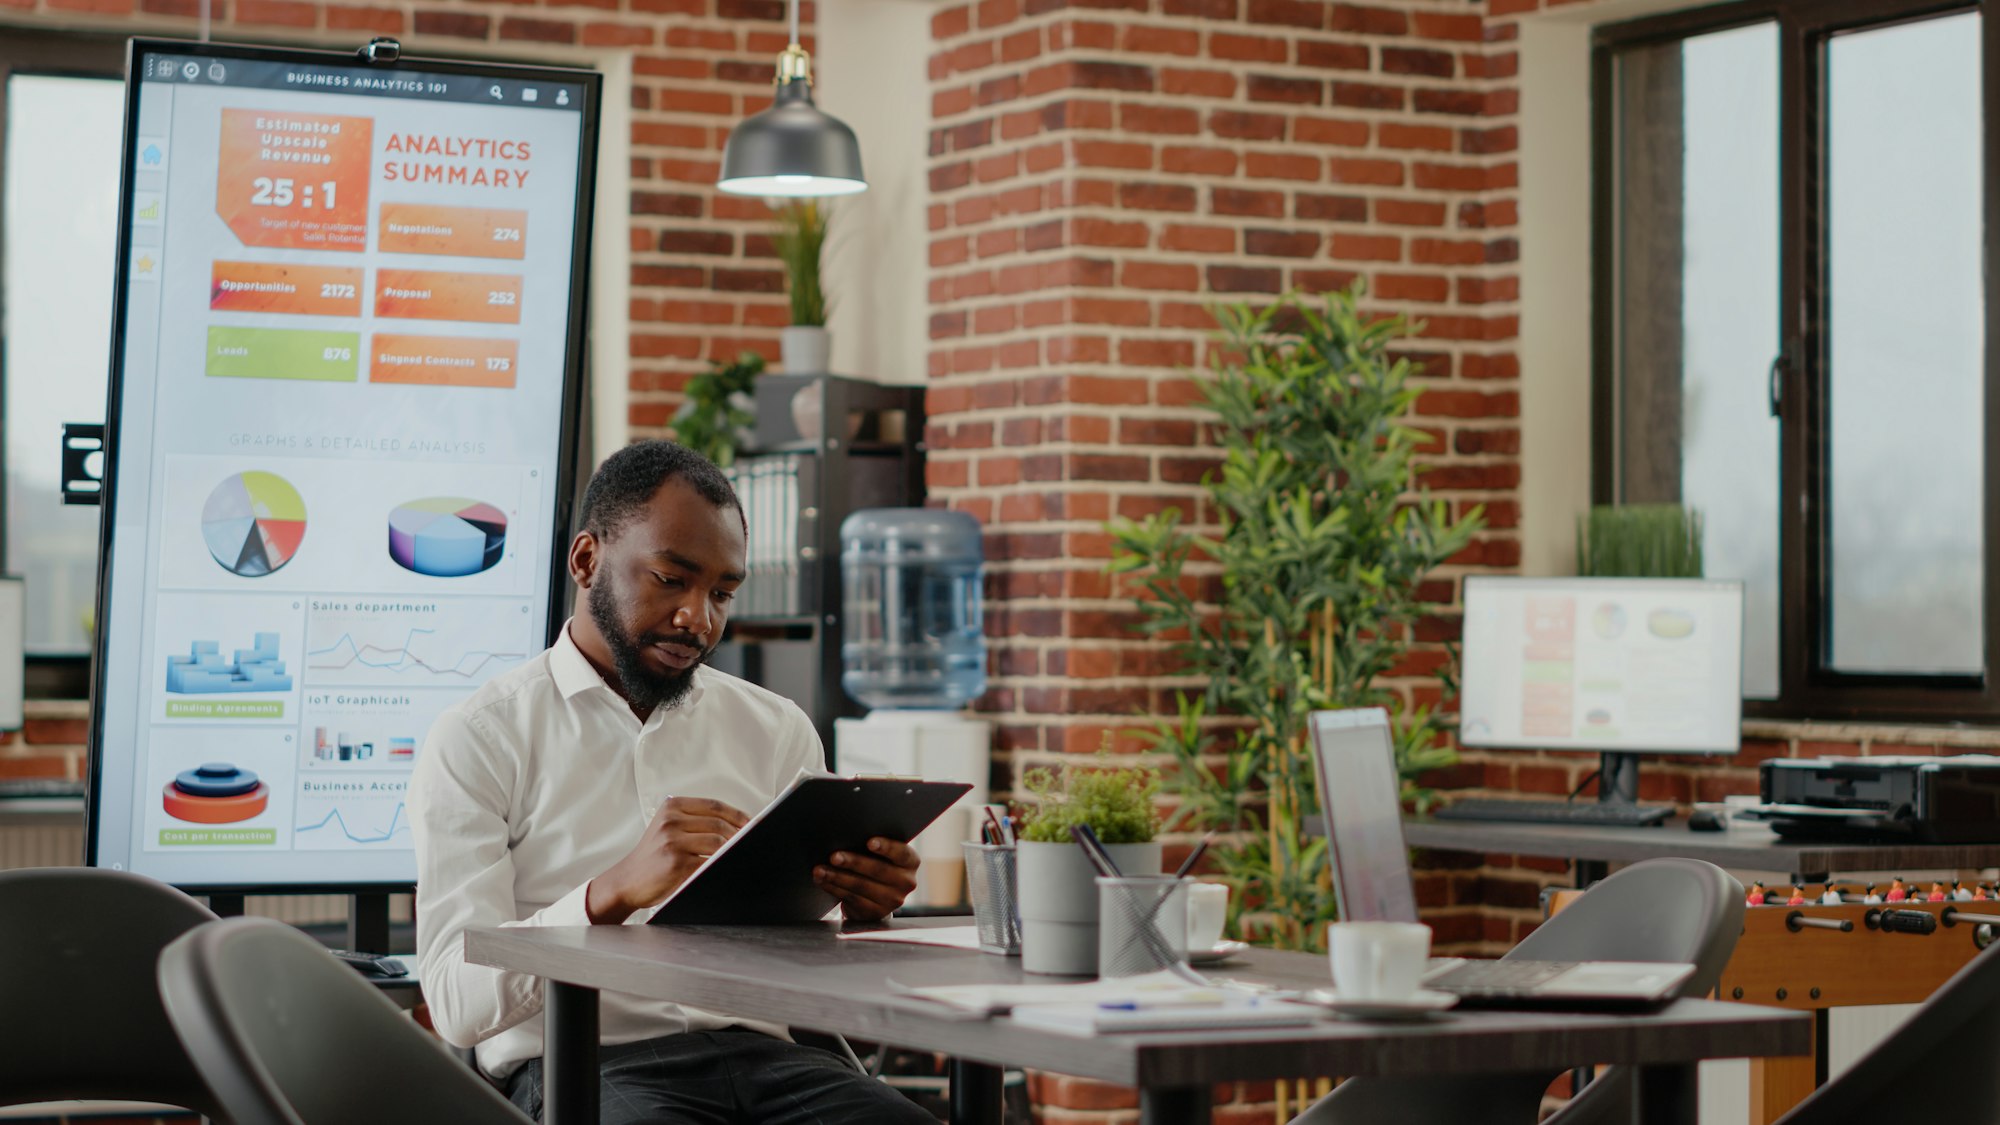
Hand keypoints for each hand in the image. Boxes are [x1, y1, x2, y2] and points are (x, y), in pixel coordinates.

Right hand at [586, 797, 748, 923]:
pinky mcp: (675, 862)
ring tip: (741, 855)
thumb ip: (696, 822)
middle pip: (719, 824)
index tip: (754, 823)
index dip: (739, 815)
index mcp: (672, 807)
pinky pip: (708, 862)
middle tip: (754, 842)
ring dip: (732, 850)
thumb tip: (738, 826)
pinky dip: (721, 865)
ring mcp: (672, 841)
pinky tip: (725, 867)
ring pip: (717, 842)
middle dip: (740, 835)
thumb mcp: (669, 829)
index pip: (715, 806)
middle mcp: (671, 820)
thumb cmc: (654, 856)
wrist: (627, 880)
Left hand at [815, 838, 919, 922]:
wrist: (877, 896)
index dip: (887, 847)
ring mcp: (892, 900)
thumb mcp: (883, 854)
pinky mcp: (875, 912)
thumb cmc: (877, 863)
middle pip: (878, 870)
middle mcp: (906, 882)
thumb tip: (847, 834)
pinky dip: (833, 888)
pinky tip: (822, 880)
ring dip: (837, 876)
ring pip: (861, 886)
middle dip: (853, 862)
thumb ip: (874, 845)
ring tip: (820, 869)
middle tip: (834, 856)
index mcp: (911, 862)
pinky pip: (851, 898)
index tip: (870, 842)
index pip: (902, 853)